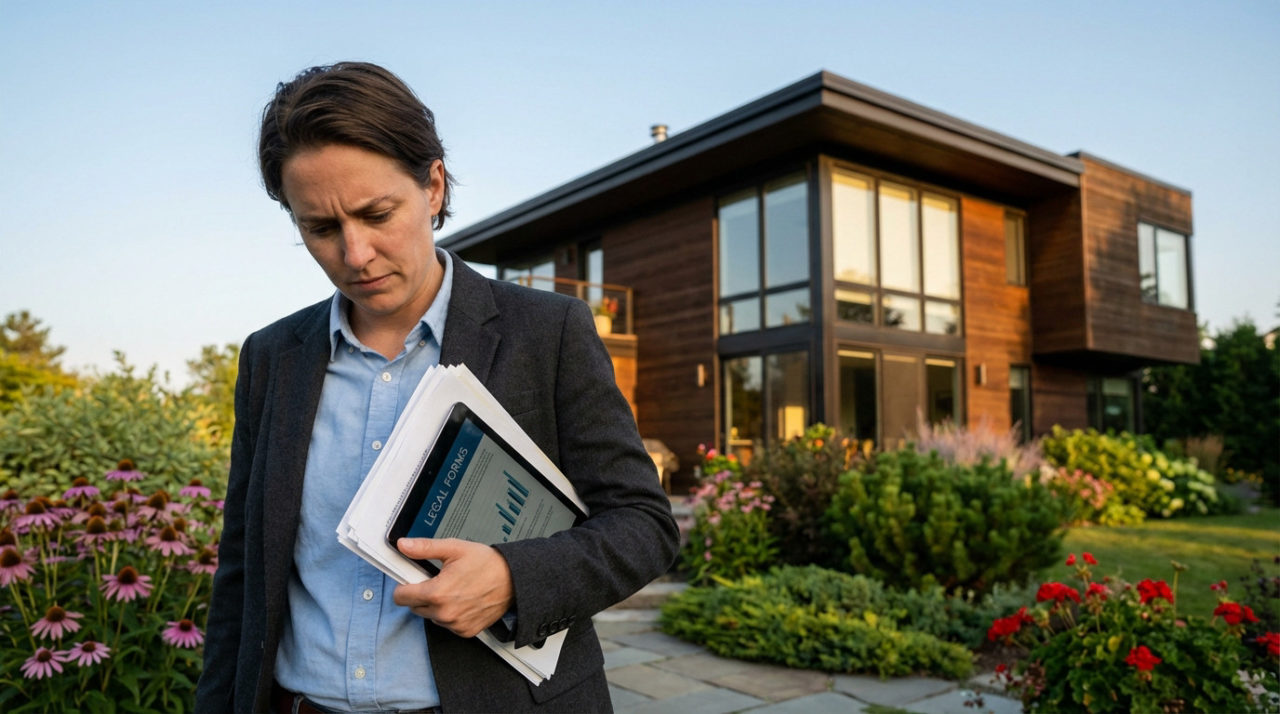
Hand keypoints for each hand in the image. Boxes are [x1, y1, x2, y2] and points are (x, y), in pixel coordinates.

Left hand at [393, 538, 513, 637]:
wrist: (514, 579)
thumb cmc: (487, 564)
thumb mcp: (454, 549)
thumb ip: (424, 548)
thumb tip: (404, 545)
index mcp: (437, 593)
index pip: (401, 597)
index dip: (404, 585)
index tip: (412, 579)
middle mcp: (444, 613)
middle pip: (414, 607)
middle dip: (421, 594)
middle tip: (439, 580)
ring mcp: (455, 624)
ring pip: (431, 616)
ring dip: (436, 606)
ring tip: (454, 590)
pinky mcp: (465, 631)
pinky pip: (447, 625)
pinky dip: (451, 615)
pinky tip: (462, 601)